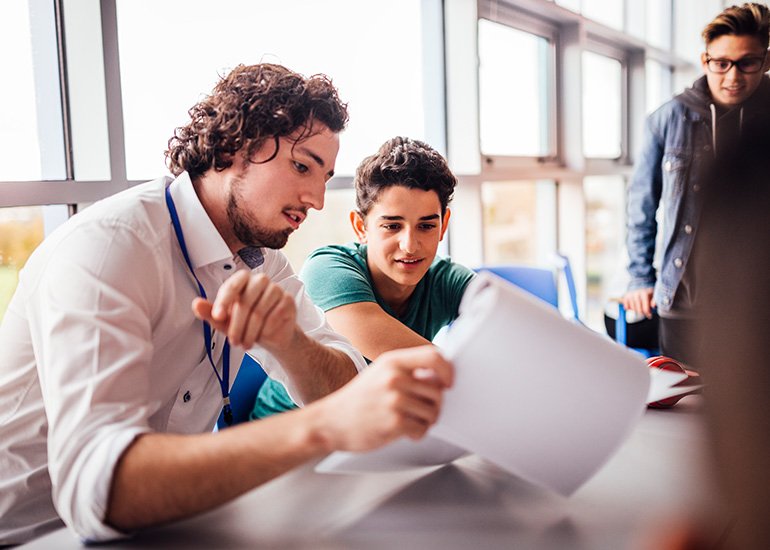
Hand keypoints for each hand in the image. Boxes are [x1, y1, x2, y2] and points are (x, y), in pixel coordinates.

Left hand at [192, 271, 297, 349]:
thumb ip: (211, 312)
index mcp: (243, 280)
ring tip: (245, 343)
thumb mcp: (226, 321)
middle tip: (233, 341)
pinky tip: (263, 335)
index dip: (224, 301)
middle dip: (237, 325)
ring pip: (259, 312)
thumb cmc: (248, 324)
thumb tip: (196, 304)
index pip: (232, 285)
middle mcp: (260, 280)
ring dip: (250, 332)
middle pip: (245, 302)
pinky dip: (266, 330)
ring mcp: (276, 289)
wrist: (273, 335)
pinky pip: (275, 317)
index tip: (217, 316)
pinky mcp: (288, 300)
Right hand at [316, 346, 453, 452]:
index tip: (448, 382)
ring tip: (411, 421)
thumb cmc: (358, 400)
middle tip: (423, 411)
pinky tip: (405, 431)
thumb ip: (407, 371)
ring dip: (426, 420)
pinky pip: (422, 429)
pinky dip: (417, 433)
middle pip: (437, 389)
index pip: (433, 356)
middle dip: (435, 404)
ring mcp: (394, 400)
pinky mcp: (394, 422)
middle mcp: (394, 378)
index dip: (447, 370)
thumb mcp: (379, 374)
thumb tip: (439, 377)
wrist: (330, 422)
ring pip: (433, 411)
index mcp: (392, 361)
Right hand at [621, 287, 655, 317]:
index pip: (645, 308)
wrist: (638, 286)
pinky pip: (626, 307)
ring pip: (633, 309)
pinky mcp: (625, 297)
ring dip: (636, 310)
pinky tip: (633, 305)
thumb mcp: (653, 295)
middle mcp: (636, 294)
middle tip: (644, 312)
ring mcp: (629, 296)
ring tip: (639, 307)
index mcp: (644, 293)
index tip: (649, 315)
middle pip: (639, 310)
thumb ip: (654, 300)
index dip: (647, 313)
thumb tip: (653, 306)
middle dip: (642, 312)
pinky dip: (629, 308)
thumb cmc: (647, 293)